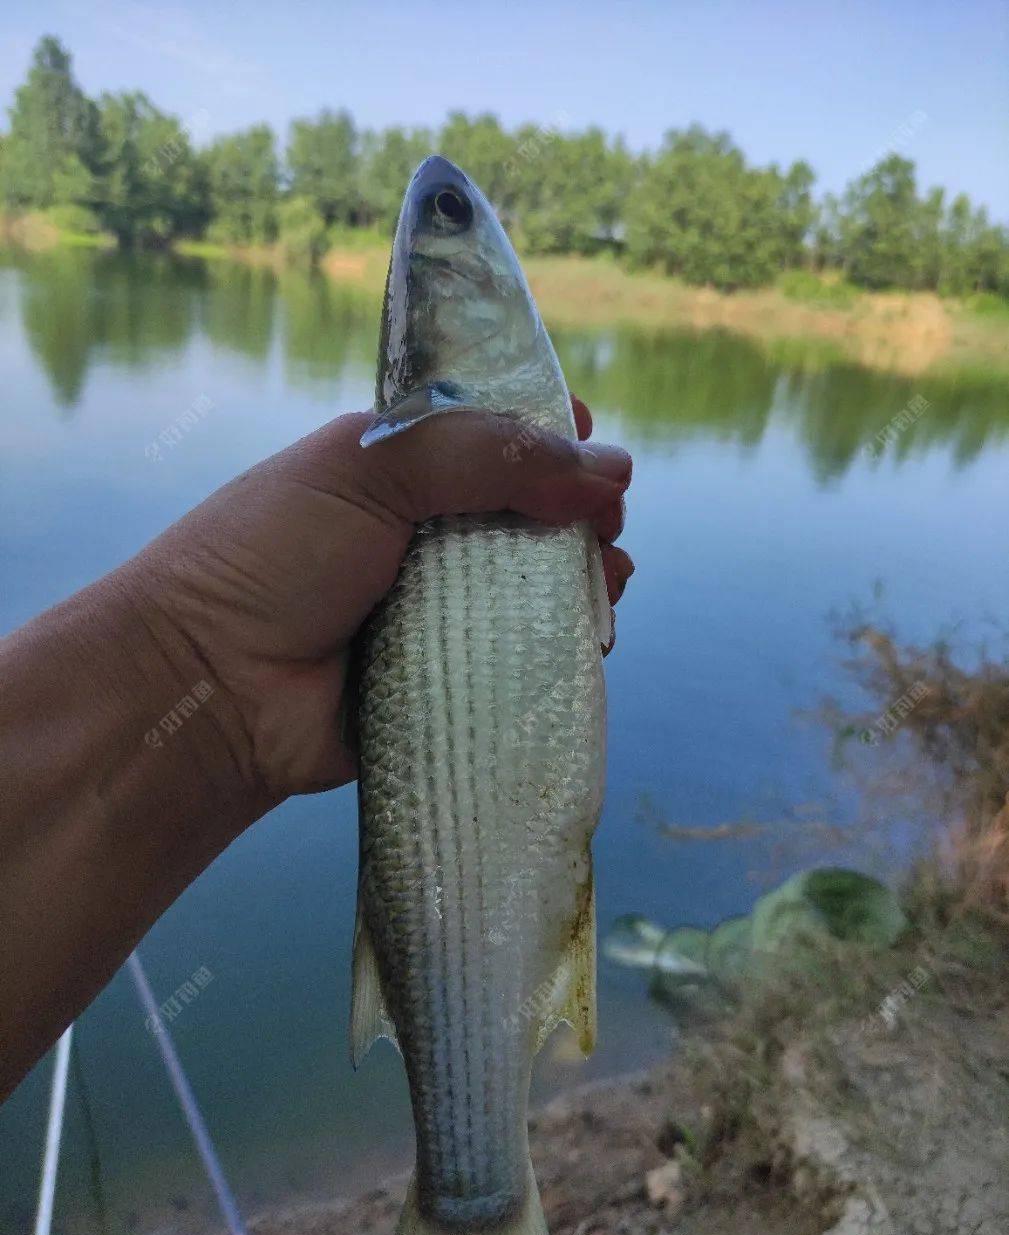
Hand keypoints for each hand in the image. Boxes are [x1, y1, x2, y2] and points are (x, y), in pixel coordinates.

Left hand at [136, 398, 633, 800]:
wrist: (212, 685)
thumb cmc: (273, 557)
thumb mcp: (370, 467)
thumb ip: (486, 454)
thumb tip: (607, 469)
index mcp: (403, 470)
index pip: (498, 437)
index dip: (553, 435)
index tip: (588, 441)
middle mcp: (429, 536)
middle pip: (537, 513)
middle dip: (584, 511)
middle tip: (603, 522)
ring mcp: (445, 610)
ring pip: (542, 587)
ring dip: (587, 578)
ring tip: (605, 578)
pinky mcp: (456, 678)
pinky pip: (529, 659)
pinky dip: (567, 646)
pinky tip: (591, 638)